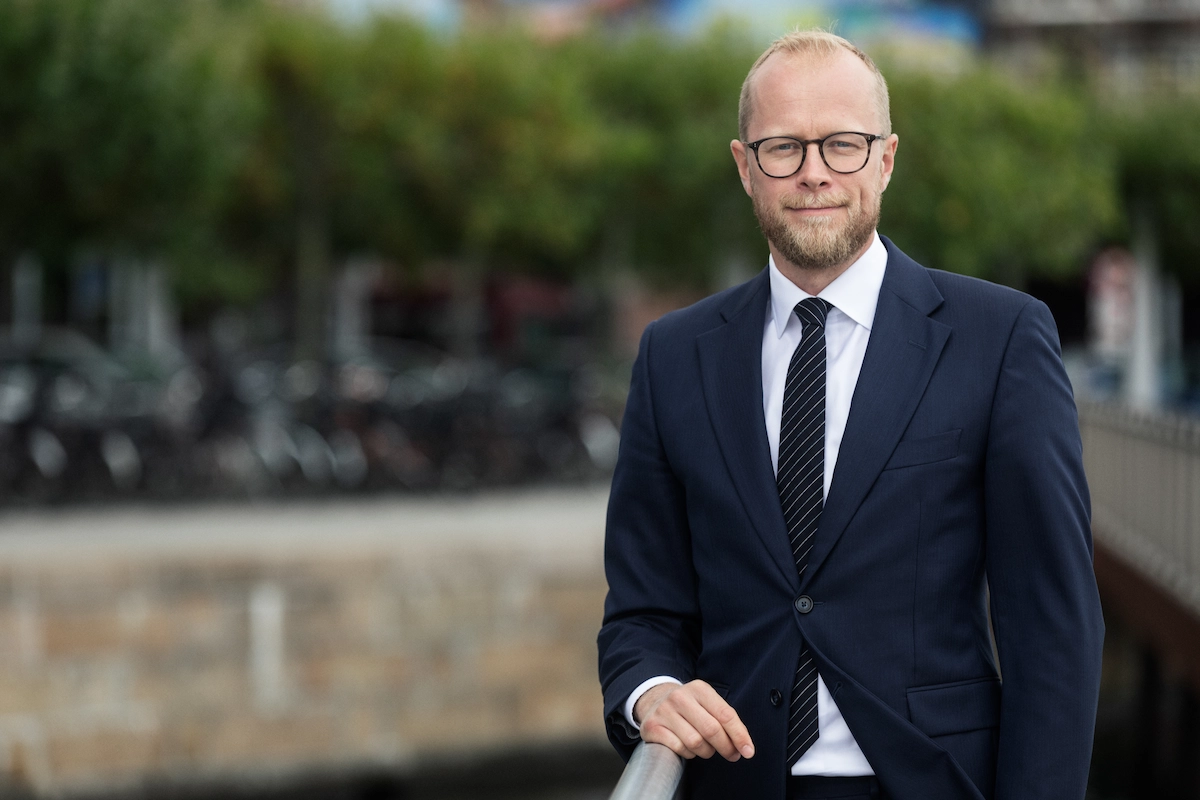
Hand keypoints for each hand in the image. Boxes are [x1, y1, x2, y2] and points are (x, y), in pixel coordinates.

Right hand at [634, 680, 754, 760]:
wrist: (654, 701)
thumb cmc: (688, 707)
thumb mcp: (706, 703)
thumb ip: (725, 720)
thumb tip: (744, 746)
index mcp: (699, 689)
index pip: (725, 714)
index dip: (739, 735)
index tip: (748, 751)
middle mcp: (680, 697)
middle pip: (711, 730)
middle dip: (726, 747)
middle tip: (732, 755)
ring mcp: (664, 711)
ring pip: (695, 742)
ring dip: (706, 751)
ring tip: (706, 749)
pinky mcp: (652, 726)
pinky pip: (679, 748)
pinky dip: (688, 753)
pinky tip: (688, 748)